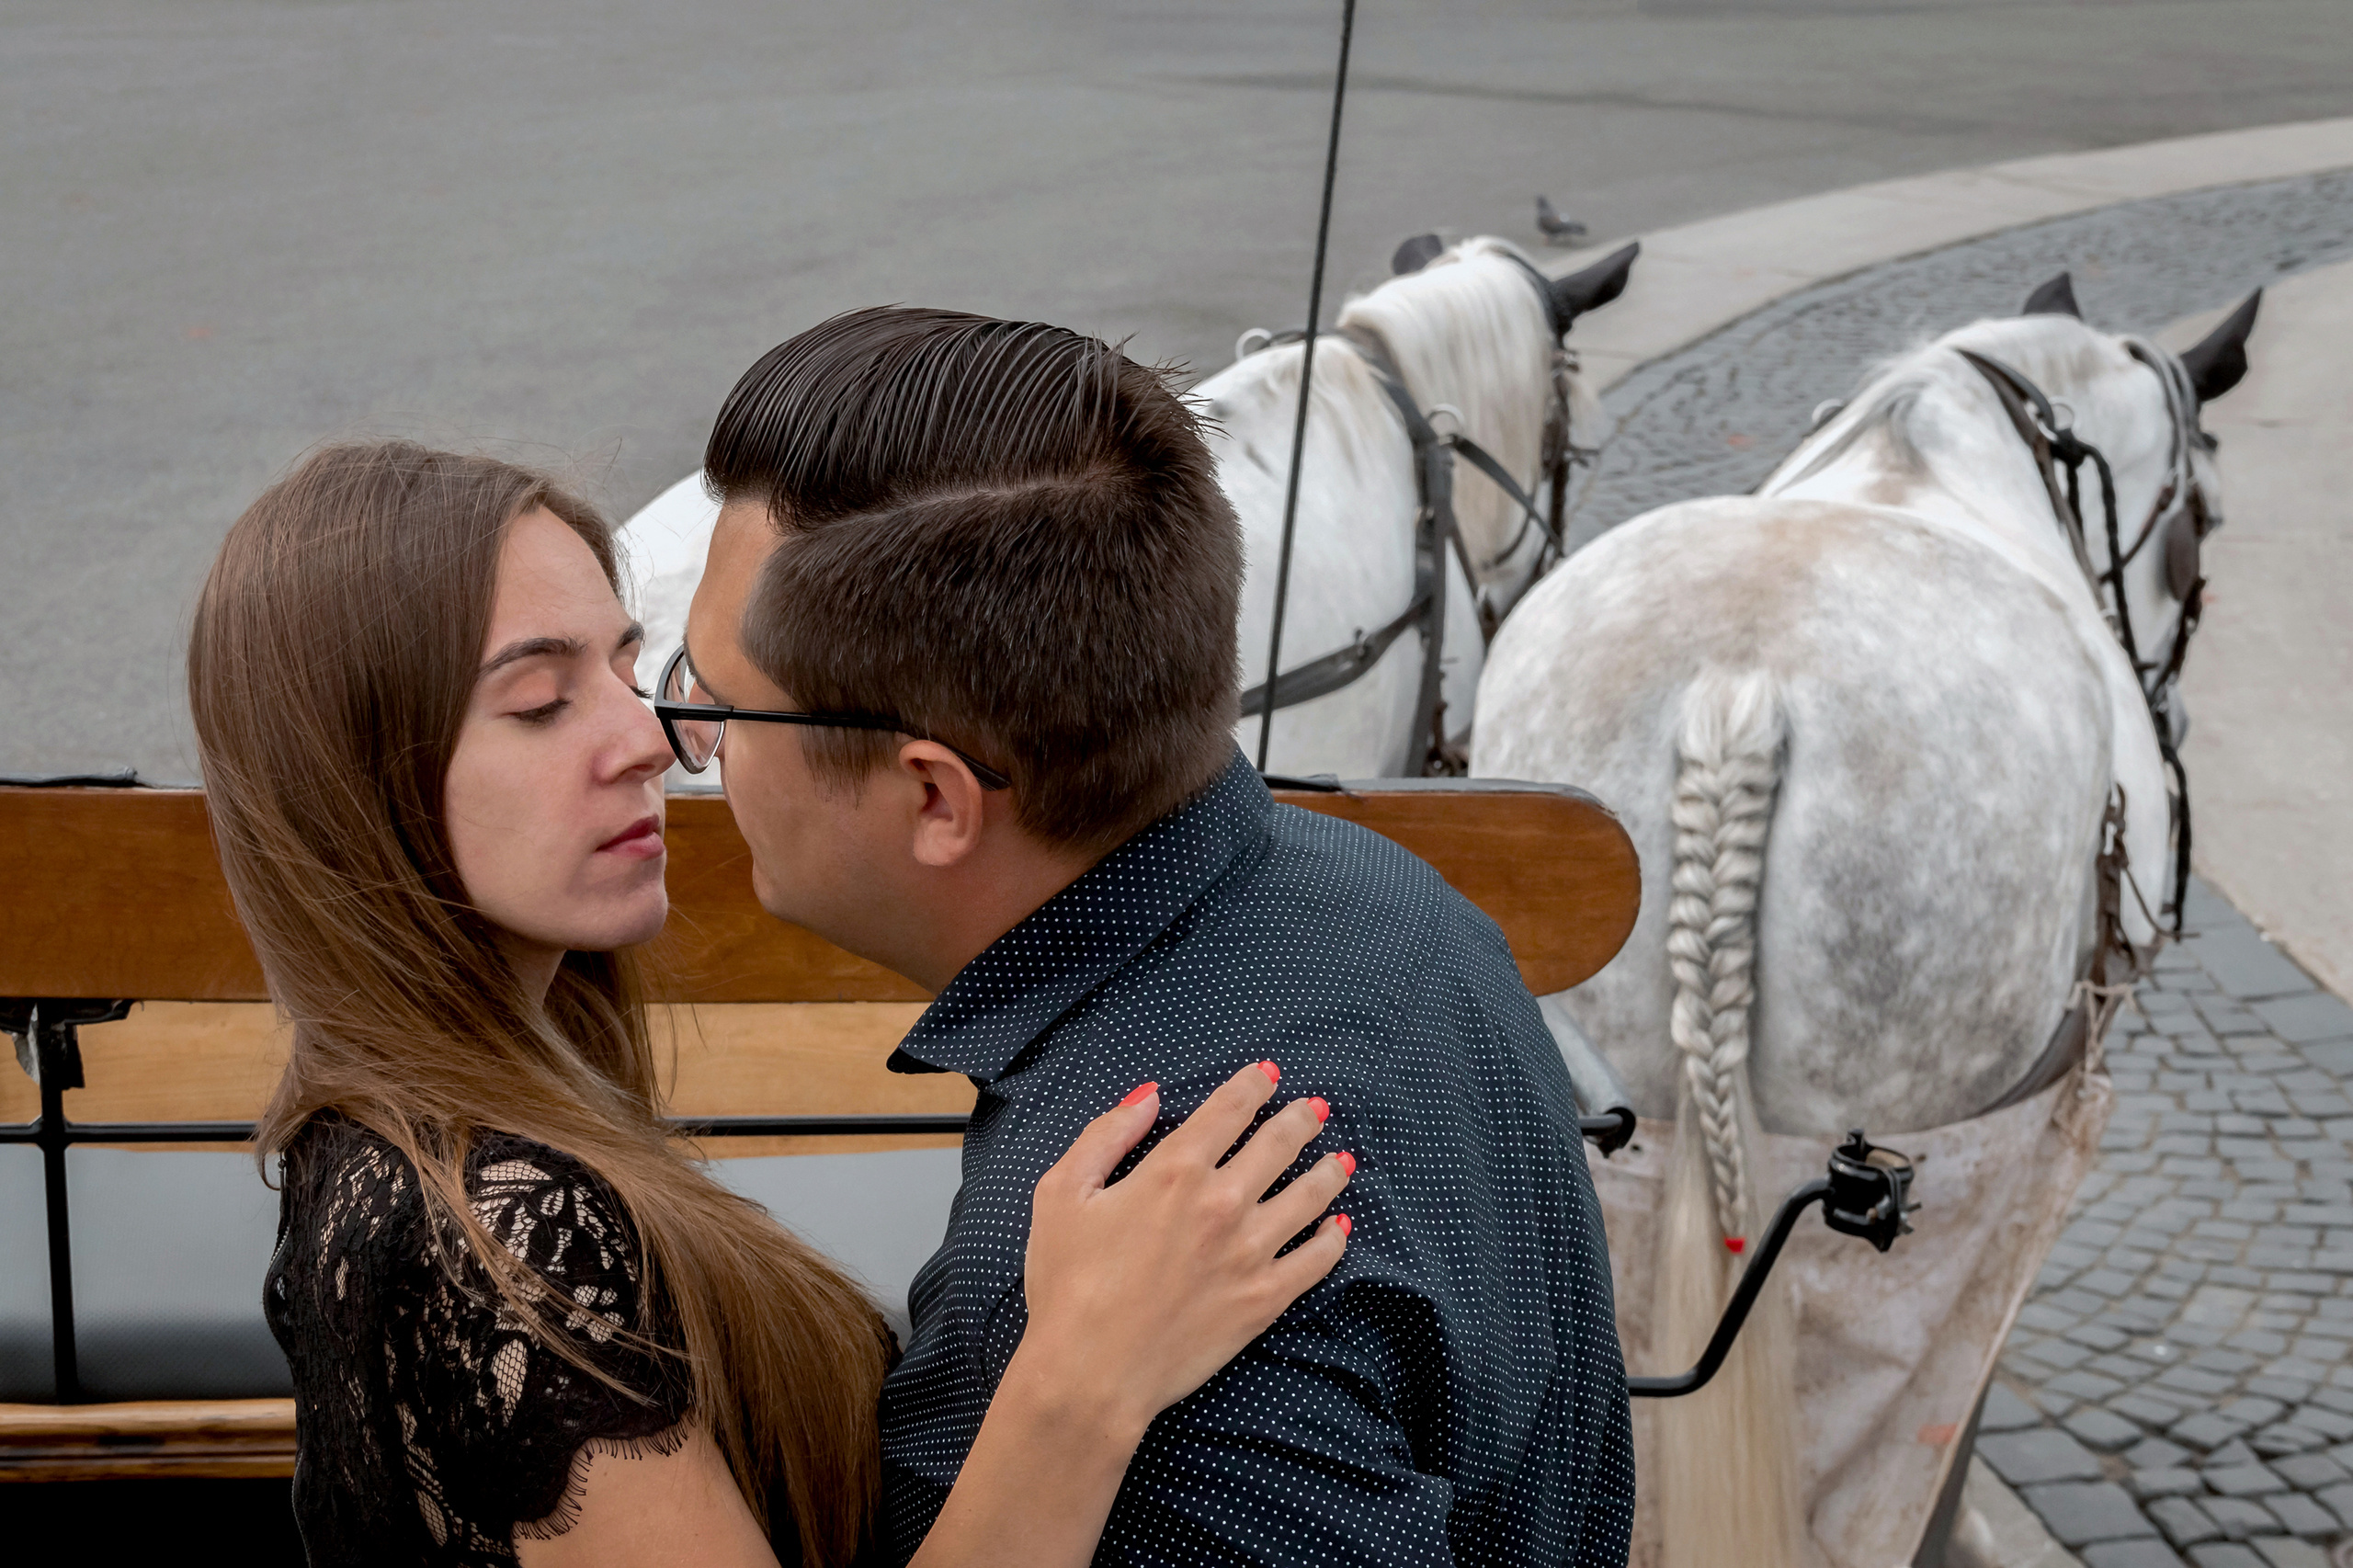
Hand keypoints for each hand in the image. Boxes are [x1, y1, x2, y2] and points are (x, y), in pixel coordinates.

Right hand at [1012, 1062, 1353, 1440]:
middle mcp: (1222, 1202)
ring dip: (1329, 1171)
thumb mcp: (1061, 1193)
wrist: (1089, 1372)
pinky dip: (1333, 1239)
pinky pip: (1316, 1261)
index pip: (1229, 1109)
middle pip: (1279, 1143)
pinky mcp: (1264, 1300)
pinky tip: (1340, 1227)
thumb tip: (1149, 1096)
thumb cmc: (1066, 1283)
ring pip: (1309, 1196)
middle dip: (1302, 1118)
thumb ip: (1106, 1134)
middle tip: (1317, 1108)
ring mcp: (1250, 1252)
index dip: (1254, 1084)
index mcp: (1174, 1170)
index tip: (1269, 1075)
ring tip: (1342, 1159)